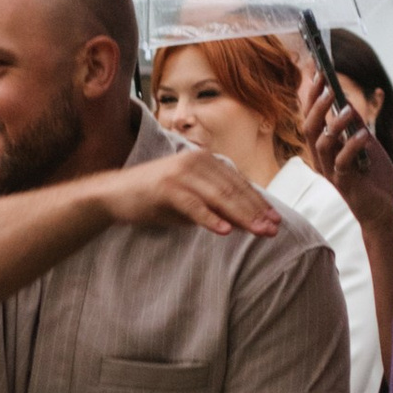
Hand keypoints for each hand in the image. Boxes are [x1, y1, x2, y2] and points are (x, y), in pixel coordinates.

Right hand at [112, 149, 282, 241]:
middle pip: (233, 190)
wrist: (116, 193)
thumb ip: (217, 204)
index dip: (259, 203)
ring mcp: (181, 173)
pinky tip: (225, 231)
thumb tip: (250, 220)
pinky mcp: (166, 188)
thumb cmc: (156, 197)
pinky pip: (194, 205)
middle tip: (273, 230)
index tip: (276, 221)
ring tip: (259, 231)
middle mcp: (196, 161)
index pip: (239, 184)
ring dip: (241, 216)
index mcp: (206, 160)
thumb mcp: (192, 199)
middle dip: (256, 212)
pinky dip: (210, 219)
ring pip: (219, 196)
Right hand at [298, 82, 392, 241]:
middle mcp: (321, 159)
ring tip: (351, 109)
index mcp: (324, 148)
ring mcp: (330, 171)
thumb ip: (356, 128)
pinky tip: (364, 135)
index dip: (312, 96)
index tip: (318, 74)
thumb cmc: (373, 178)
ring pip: (321, 143)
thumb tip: (348, 104)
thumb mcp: (366, 146)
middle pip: (309, 127)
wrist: (381, 210)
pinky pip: (342, 161)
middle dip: (317, 105)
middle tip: (329, 86)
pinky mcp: (344, 182)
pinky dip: (352, 146)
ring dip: (335, 123)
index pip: (311, 118)